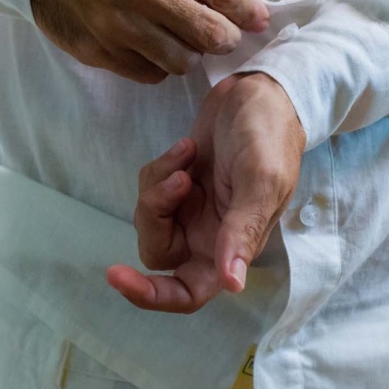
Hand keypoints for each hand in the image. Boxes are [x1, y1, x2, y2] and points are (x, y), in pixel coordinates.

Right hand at [31, 0, 269, 83]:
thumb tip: (236, 0)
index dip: (250, 12)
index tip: (259, 20)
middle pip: (211, 34)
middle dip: (225, 37)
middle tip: (221, 33)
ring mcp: (118, 24)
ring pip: (182, 61)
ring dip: (190, 52)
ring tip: (181, 37)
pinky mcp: (99, 50)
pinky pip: (149, 73)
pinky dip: (159, 64)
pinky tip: (152, 45)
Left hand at [107, 73, 304, 312]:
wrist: (261, 93)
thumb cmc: (270, 137)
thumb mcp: (260, 180)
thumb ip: (242, 230)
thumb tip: (232, 285)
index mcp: (232, 248)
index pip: (187, 293)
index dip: (151, 296)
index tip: (118, 275)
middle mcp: (209, 236)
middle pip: (157, 254)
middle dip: (155, 217)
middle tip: (176, 180)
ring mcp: (192, 210)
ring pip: (148, 219)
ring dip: (159, 186)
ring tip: (189, 153)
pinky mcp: (178, 185)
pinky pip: (149, 189)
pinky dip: (161, 168)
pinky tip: (189, 147)